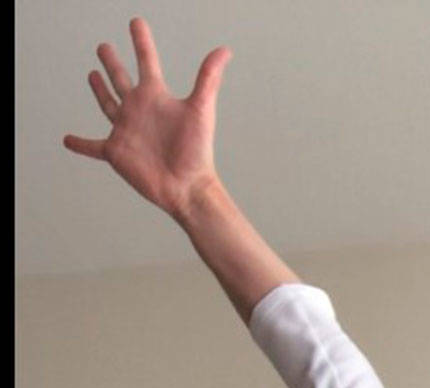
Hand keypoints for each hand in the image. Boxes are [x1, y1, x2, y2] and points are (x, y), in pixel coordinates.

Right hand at [63, 17, 231, 220]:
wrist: (187, 187)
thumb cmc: (197, 152)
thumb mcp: (201, 109)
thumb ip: (208, 78)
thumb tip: (225, 50)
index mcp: (155, 96)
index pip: (146, 60)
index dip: (141, 41)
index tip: (136, 23)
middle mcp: (138, 109)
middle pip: (121, 79)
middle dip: (112, 63)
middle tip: (104, 47)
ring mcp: (125, 130)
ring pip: (108, 105)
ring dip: (99, 90)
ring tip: (92, 75)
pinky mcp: (116, 152)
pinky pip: (93, 147)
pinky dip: (80, 144)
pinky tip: (68, 140)